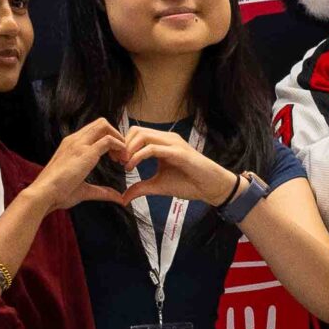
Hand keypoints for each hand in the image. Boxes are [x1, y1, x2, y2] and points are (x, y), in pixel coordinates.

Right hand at [29, 118, 130, 215]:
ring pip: (104, 126)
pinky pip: (108, 140)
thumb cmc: (58, 192)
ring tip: (123, 157)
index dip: (108, 139)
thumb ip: (102, 191)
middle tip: (121, 154)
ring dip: (118, 138)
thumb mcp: (84, 190)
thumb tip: (118, 197)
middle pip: (100, 123)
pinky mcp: (86, 152)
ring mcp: (79, 144)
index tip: (114, 156)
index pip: (93, 130)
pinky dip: (119, 146)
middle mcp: (74, 140)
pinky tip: (122, 159)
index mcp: (71, 145)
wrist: (44, 193)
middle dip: (115, 135)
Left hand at [119, 123, 238, 206]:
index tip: (116, 161)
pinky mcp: (178, 152)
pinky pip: (152, 148)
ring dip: (129, 149)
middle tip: (118, 162)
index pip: (136, 134)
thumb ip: (141, 188)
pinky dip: (138, 156)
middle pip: (136, 131)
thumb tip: (123, 198)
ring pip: (143, 136)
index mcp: (162, 143)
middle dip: (123, 145)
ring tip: (125, 165)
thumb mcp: (158, 186)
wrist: (211, 187)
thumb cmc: (189, 184)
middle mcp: (167, 138)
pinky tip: (132, 167)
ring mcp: (173, 143)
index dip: (123, 145)